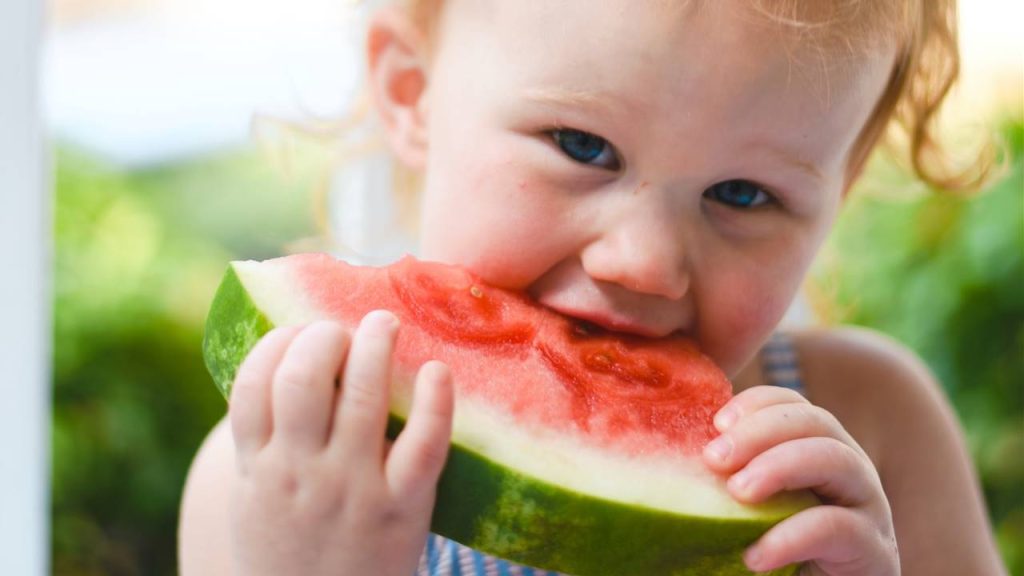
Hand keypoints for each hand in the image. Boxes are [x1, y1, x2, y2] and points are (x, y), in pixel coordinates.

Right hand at [228, 312, 453, 575]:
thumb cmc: (289, 545)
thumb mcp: (256, 496)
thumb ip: (266, 438)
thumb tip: (291, 361)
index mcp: (258, 467)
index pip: (254, 383)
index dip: (278, 342)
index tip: (300, 331)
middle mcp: (300, 473)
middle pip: (305, 378)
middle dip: (325, 335)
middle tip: (345, 328)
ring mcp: (352, 489)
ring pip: (363, 397)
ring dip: (376, 345)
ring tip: (385, 323)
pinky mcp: (402, 507)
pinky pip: (424, 443)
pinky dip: (435, 400)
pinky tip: (437, 371)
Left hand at [702, 386, 898, 574]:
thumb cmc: (775, 563)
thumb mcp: (746, 514)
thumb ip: (726, 483)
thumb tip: (674, 459)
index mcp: (815, 453)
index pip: (793, 405)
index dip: (757, 404)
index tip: (716, 423)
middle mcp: (848, 472)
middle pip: (816, 421)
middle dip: (762, 429)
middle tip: (715, 459)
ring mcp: (868, 508)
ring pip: (837, 460)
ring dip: (781, 466)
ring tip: (737, 493)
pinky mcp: (875, 552)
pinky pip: (839, 527)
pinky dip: (792, 536)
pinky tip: (755, 555)